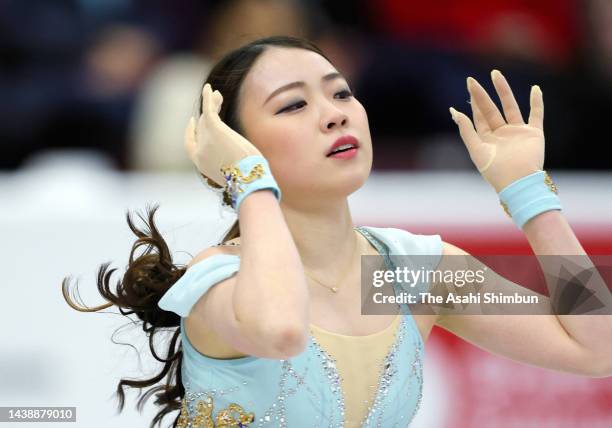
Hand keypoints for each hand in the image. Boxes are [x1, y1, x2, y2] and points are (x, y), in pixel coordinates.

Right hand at [184, 83, 262, 185]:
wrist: (247, 180)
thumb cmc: (246, 182)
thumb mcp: (233, 174)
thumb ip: (229, 165)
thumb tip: (239, 161)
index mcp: (201, 164)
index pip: (190, 144)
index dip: (191, 131)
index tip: (193, 121)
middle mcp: (199, 151)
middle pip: (201, 128)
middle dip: (206, 115)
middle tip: (214, 102)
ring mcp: (206, 139)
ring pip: (206, 117)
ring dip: (211, 104)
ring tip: (217, 94)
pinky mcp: (215, 128)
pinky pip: (208, 109)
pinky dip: (208, 98)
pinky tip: (209, 88)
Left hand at [450, 70, 544, 192]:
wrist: (518, 182)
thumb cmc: (495, 171)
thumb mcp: (476, 149)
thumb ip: (466, 130)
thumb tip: (454, 112)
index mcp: (487, 140)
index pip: (478, 117)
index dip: (473, 103)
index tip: (468, 87)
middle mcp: (502, 134)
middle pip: (491, 109)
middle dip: (482, 95)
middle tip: (472, 80)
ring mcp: (518, 133)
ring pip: (510, 107)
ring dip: (503, 91)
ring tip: (496, 75)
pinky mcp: (534, 134)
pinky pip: (536, 114)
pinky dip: (537, 102)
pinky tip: (535, 89)